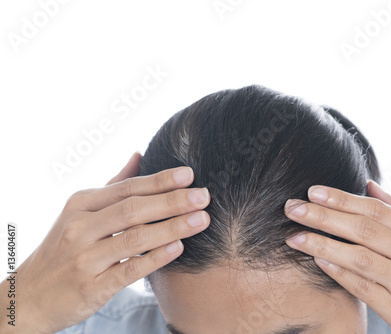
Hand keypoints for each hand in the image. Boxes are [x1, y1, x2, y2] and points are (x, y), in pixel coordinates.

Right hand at [1, 152, 210, 333]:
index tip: (189, 175)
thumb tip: (139, 154)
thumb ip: (113, 184)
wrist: (30, 296)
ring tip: (201, 219)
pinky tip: (179, 248)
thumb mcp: (80, 211)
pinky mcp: (92, 286)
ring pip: (135, 238)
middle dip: (172, 201)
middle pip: (133, 209)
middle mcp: (80, 228)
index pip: (127, 188)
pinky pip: (129, 270)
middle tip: (204, 196)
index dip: (160, 181)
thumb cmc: (64, 247)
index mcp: (81, 204)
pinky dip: (155, 258)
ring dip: (172, 227)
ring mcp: (85, 258)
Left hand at [284, 180, 390, 333]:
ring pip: (359, 258)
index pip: (374, 209)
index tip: (312, 191)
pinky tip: (316, 261)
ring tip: (294, 236)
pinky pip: (363, 288)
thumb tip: (367, 184)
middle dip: (324, 217)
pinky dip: (338, 273)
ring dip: (323, 245)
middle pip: (363, 229)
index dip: (341, 199)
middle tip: (292, 208)